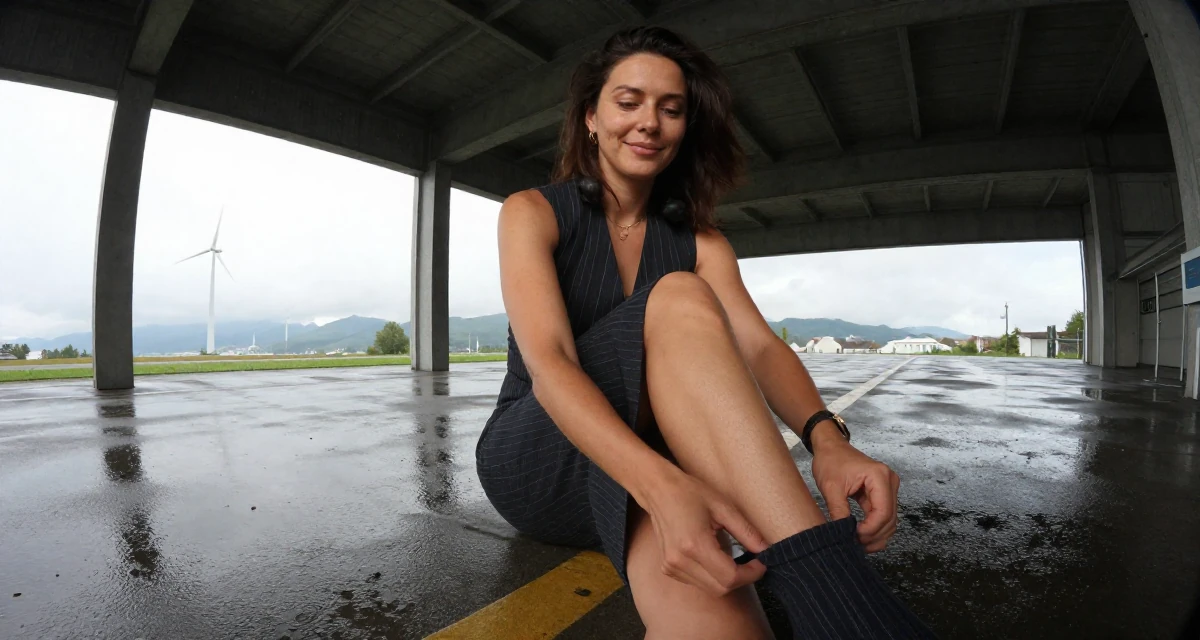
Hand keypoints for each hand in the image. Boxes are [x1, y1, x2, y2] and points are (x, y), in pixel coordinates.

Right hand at [640, 468, 767, 595]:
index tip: (761, 562)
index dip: (751, 574)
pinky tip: (715, 558)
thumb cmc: (690, 493)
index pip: (730, 577)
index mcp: (694, 544)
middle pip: (721, 588)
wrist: (658, 490)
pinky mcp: (668, 568)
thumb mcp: (724, 507)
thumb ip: (747, 532)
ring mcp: (671, 566)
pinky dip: (712, 576)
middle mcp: (679, 560)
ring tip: (733, 558)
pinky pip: (698, 583)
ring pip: (710, 589)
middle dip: (742, 579)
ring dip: (727, 579)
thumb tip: (767, 550)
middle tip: (752, 562)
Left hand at [810, 433, 899, 552]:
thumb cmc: (830, 461)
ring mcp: (888, 488)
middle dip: (874, 535)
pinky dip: (875, 528)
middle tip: (855, 544)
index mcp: (879, 476)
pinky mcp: (883, 494)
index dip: (871, 529)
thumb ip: (839, 510)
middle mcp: (889, 481)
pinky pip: (883, 516)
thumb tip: (844, 533)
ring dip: (876, 535)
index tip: (854, 537)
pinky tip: (862, 537)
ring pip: (890, 521)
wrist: (831, 447)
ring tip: (858, 543)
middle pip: (890, 519)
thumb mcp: (831, 487)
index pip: (883, 512)